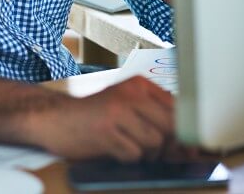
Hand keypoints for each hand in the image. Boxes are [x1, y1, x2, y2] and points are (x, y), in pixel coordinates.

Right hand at [29, 76, 175, 161]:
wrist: (55, 118)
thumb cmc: (94, 116)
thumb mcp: (127, 106)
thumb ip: (156, 118)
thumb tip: (188, 146)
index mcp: (139, 85)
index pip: (177, 108)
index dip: (185, 131)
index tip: (189, 147)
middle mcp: (130, 94)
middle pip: (170, 126)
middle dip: (168, 146)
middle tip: (157, 152)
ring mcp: (117, 112)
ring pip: (154, 142)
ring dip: (146, 153)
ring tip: (129, 146)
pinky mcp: (105, 132)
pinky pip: (133, 154)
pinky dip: (128, 157)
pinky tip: (115, 149)